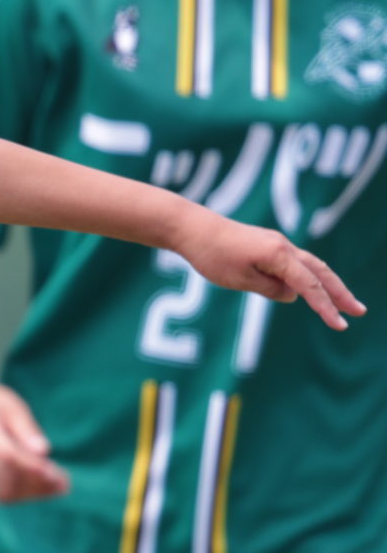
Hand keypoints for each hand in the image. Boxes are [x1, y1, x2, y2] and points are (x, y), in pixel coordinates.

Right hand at [0, 379, 67, 502]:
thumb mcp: (15, 409)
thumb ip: (28, 431)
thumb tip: (44, 452)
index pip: (8, 456)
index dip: (33, 467)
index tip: (58, 474)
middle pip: (6, 478)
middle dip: (38, 484)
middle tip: (64, 483)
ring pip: (3, 492)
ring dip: (33, 494)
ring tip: (56, 488)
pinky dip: (22, 495)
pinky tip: (40, 488)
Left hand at [171, 214, 362, 328]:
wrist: (193, 227)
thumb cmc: (212, 254)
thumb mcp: (239, 279)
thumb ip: (269, 289)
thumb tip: (293, 295)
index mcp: (279, 255)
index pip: (310, 286)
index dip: (326, 307)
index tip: (340, 325)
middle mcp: (284, 246)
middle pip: (320, 272)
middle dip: (340, 293)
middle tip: (359, 311)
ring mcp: (277, 243)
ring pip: (311, 265)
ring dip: (329, 284)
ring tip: (342, 302)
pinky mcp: (268, 244)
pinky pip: (296, 262)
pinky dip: (309, 276)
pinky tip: (309, 289)